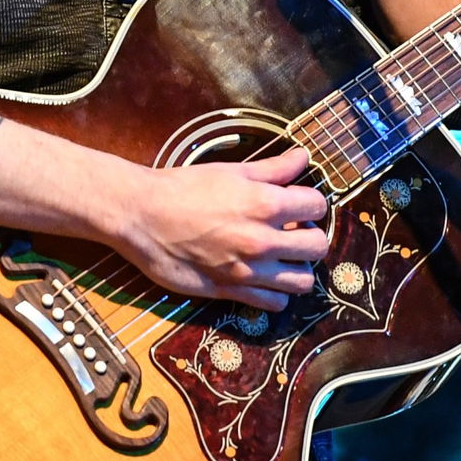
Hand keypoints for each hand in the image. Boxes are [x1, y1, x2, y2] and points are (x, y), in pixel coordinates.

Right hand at [108, 147, 330, 311]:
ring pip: (302, 282)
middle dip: (311, 236)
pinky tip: (266, 279)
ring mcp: (248, 271)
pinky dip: (276, 294)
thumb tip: (303, 156)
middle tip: (294, 231)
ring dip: (298, 268)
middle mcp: (262, 240)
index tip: (299, 204)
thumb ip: (273, 168)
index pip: (317, 206)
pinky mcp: (229, 291)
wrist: (142, 215)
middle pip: (318, 247)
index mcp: (265, 204)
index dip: (311, 203)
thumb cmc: (184, 188)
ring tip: (283, 257)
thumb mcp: (232, 171)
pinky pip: (273, 304)